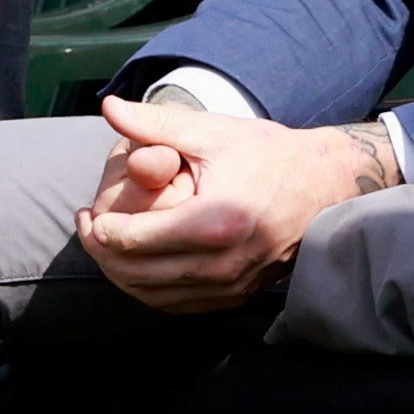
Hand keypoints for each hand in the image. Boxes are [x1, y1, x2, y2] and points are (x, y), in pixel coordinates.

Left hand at [72, 94, 389, 314]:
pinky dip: (150, 291)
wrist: (324, 186)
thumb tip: (109, 107)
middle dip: (102, 254)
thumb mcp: (212, 132)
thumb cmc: (268, 153)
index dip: (99, 230)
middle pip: (136, 274)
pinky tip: (139, 265)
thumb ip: (156, 124)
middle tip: (89, 228)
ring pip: (154, 297)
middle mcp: (224, 262)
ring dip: (122, 276)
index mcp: (215, 220)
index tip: (89, 212)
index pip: (134, 240)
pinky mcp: (238, 295)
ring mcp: (233, 285)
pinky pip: (180, 306)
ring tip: (108, 246)